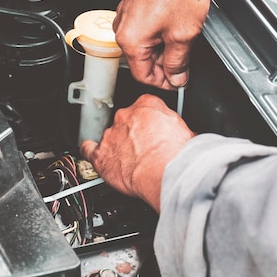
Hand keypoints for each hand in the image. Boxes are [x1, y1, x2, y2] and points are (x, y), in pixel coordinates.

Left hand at [80, 94, 194, 211]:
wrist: (165, 171)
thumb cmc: (177, 154)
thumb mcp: (187, 132)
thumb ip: (175, 129)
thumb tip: (181, 137)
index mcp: (148, 105)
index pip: (144, 106)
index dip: (149, 121)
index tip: (153, 130)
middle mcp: (126, 116)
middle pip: (125, 121)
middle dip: (133, 133)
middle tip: (143, 148)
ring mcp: (111, 134)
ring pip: (110, 136)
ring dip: (116, 146)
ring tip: (127, 160)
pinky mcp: (101, 155)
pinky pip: (88, 151)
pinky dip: (89, 152)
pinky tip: (92, 155)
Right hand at [113, 0, 209, 89]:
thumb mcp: (184, 33)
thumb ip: (179, 62)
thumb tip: (177, 78)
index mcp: (130, 41)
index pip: (143, 77)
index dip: (164, 83)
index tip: (179, 81)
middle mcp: (123, 29)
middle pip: (143, 61)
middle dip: (165, 64)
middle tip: (185, 60)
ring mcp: (127, 15)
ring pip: (144, 45)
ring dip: (163, 48)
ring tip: (183, 36)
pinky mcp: (134, 5)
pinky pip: (144, 29)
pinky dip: (160, 32)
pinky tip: (175, 24)